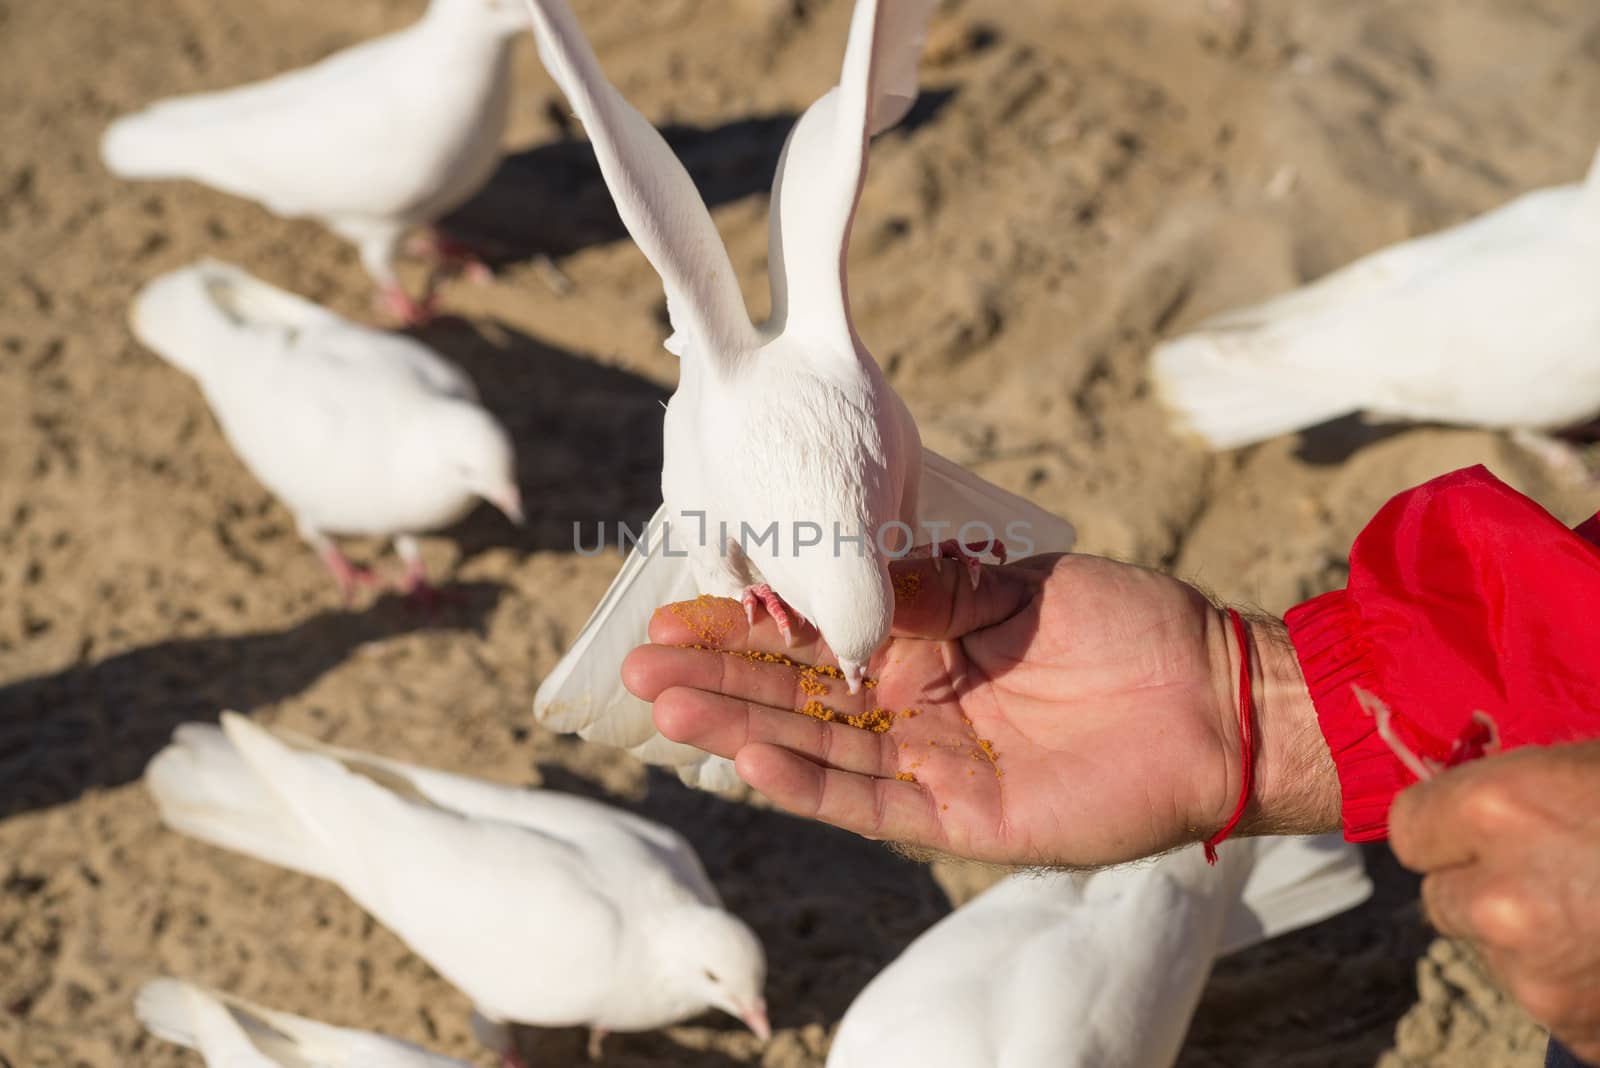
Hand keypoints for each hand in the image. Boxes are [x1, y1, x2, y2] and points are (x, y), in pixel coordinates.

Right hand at [622, 553, 1340, 866]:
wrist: (1212, 693)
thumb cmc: (1120, 624)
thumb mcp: (1005, 583)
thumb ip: (916, 585)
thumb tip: (821, 574)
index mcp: (919, 647)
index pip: (809, 641)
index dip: (740, 630)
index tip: (673, 610)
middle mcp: (910, 710)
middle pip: (794, 698)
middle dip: (717, 680)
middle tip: (640, 662)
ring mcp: (931, 767)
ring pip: (817, 750)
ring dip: (743, 730)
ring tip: (670, 706)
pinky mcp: (960, 819)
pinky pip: (870, 805)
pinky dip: (811, 785)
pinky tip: (753, 762)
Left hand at [1390, 742, 1599, 1060]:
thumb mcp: (1594, 765)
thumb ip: (1524, 789)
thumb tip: (1478, 804)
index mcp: (1497, 810)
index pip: (1409, 828)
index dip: (1446, 828)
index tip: (1480, 827)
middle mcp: (1498, 899)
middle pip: (1442, 899)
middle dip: (1484, 886)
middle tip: (1558, 873)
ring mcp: (1536, 977)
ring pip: (1495, 954)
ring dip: (1532, 940)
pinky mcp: (1579, 1032)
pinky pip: (1551, 1004)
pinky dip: (1582, 987)